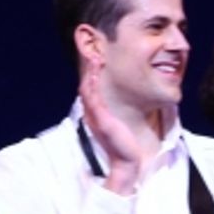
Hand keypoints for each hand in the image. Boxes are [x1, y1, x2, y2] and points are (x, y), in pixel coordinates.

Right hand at [79, 55, 140, 192]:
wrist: (127, 162)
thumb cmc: (125, 144)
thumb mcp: (118, 125)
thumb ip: (116, 113)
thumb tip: (124, 102)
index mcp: (96, 113)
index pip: (90, 88)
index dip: (91, 73)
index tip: (95, 58)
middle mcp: (92, 113)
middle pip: (86, 85)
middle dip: (88, 68)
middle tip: (90, 51)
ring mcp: (95, 116)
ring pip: (87, 89)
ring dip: (89, 72)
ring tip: (92, 56)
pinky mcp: (101, 121)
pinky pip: (94, 98)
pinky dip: (93, 84)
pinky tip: (95, 73)